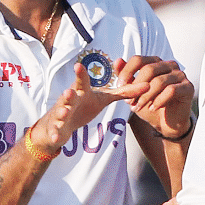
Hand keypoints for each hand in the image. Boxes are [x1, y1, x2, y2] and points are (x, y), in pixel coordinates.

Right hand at [29, 63, 149, 152]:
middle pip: (69, 96)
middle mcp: (69, 101)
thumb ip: (123, 92)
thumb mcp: (103, 99)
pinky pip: (56, 132)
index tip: (78, 65)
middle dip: (68, 94)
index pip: (82, 82)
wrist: (60, 123)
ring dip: (62, 113)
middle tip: (70, 91)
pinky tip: (57, 139)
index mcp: (81, 92)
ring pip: (61, 112)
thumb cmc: (84, 106)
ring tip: (64, 113)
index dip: (80, 74)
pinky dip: (56, 135)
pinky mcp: (56, 128)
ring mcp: (61, 114)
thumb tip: (147, 85)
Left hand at [115, 56, 193, 138]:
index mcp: (155, 63)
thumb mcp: (134, 91)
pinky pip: (171, 90)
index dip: (127, 72)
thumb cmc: (151, 105)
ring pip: (159, 81)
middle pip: (149, 69)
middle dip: (136, 87)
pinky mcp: (188, 87)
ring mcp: (180, 75)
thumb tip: (117, 61)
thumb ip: (127, 76)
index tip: (120, 87)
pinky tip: (153, 108)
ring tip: (138, 107)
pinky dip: (159, 100)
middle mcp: (169, 65)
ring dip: (146, 96)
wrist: (166, 123)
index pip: (139, 60)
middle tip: (129, 101)